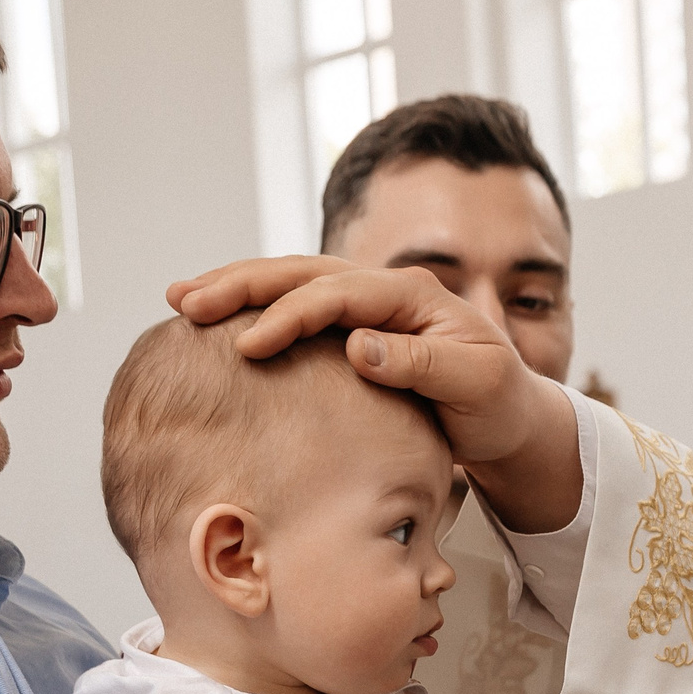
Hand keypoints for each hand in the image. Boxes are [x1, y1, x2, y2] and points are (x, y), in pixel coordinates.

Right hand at [166, 257, 580, 530]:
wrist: (511, 420)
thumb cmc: (498, 405)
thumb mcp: (476, 385)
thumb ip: (424, 364)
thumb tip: (358, 346)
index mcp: (413, 295)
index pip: (337, 293)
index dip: (288, 315)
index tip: (248, 346)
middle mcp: (385, 290)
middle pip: (301, 272)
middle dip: (241, 285)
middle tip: (185, 302)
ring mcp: (367, 308)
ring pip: (291, 283)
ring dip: (236, 289)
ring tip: (181, 299)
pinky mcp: (354, 331)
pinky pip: (296, 310)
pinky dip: (254, 310)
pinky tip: (216, 320)